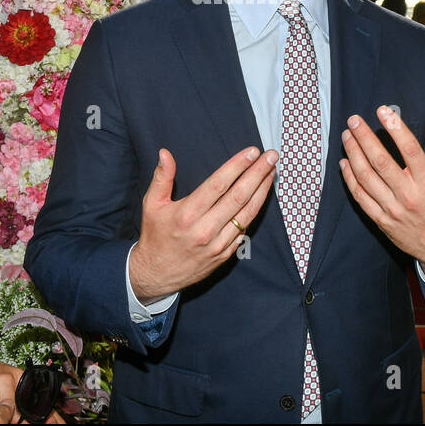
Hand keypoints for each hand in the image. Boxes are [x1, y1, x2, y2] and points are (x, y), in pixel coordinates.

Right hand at [129, 146, 276, 302]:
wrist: (157, 274)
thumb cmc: (156, 235)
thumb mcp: (152, 205)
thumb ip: (161, 178)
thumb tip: (165, 153)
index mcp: (187, 214)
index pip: (218, 184)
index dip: (237, 166)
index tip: (252, 151)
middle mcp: (205, 229)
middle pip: (239, 196)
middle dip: (258, 173)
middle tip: (272, 156)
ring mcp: (218, 244)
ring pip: (247, 213)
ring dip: (262, 191)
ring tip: (272, 172)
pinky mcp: (225, 254)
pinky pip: (245, 229)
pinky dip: (255, 211)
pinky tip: (262, 196)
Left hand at [339, 106, 424, 286]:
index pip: (410, 150)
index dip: (396, 128)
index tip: (382, 111)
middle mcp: (409, 195)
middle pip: (381, 162)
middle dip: (364, 138)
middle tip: (353, 120)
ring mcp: (393, 209)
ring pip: (367, 177)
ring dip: (353, 154)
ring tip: (347, 135)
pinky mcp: (381, 220)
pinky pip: (361, 197)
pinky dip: (350, 179)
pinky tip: (344, 162)